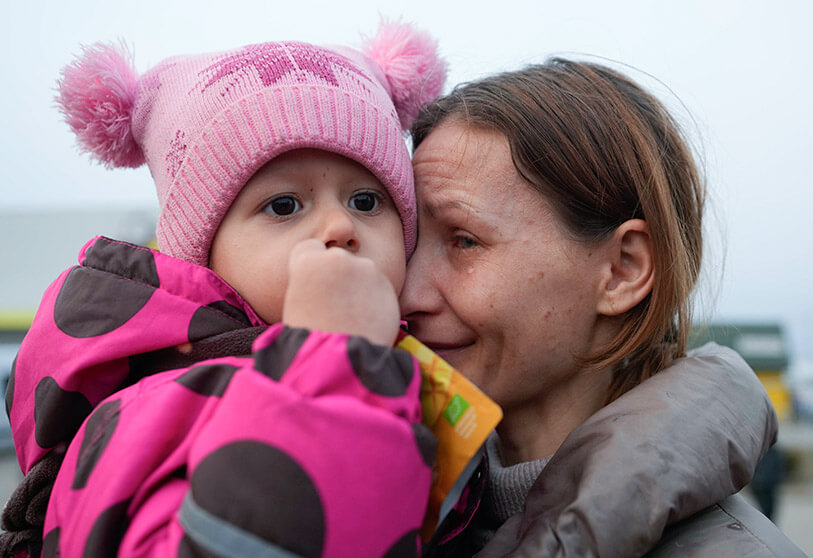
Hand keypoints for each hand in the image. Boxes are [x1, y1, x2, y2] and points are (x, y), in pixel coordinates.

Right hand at [282, 239, 399, 345]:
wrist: (340, 362)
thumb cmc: (309, 340)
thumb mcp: (295, 305)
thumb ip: (309, 283)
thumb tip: (322, 282)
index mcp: (308, 262)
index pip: (312, 248)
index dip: (313, 265)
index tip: (316, 284)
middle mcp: (339, 258)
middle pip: (339, 260)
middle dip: (339, 276)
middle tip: (336, 307)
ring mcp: (367, 270)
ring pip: (362, 273)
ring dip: (359, 288)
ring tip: (352, 318)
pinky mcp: (388, 286)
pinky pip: (379, 288)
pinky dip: (375, 300)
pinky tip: (366, 321)